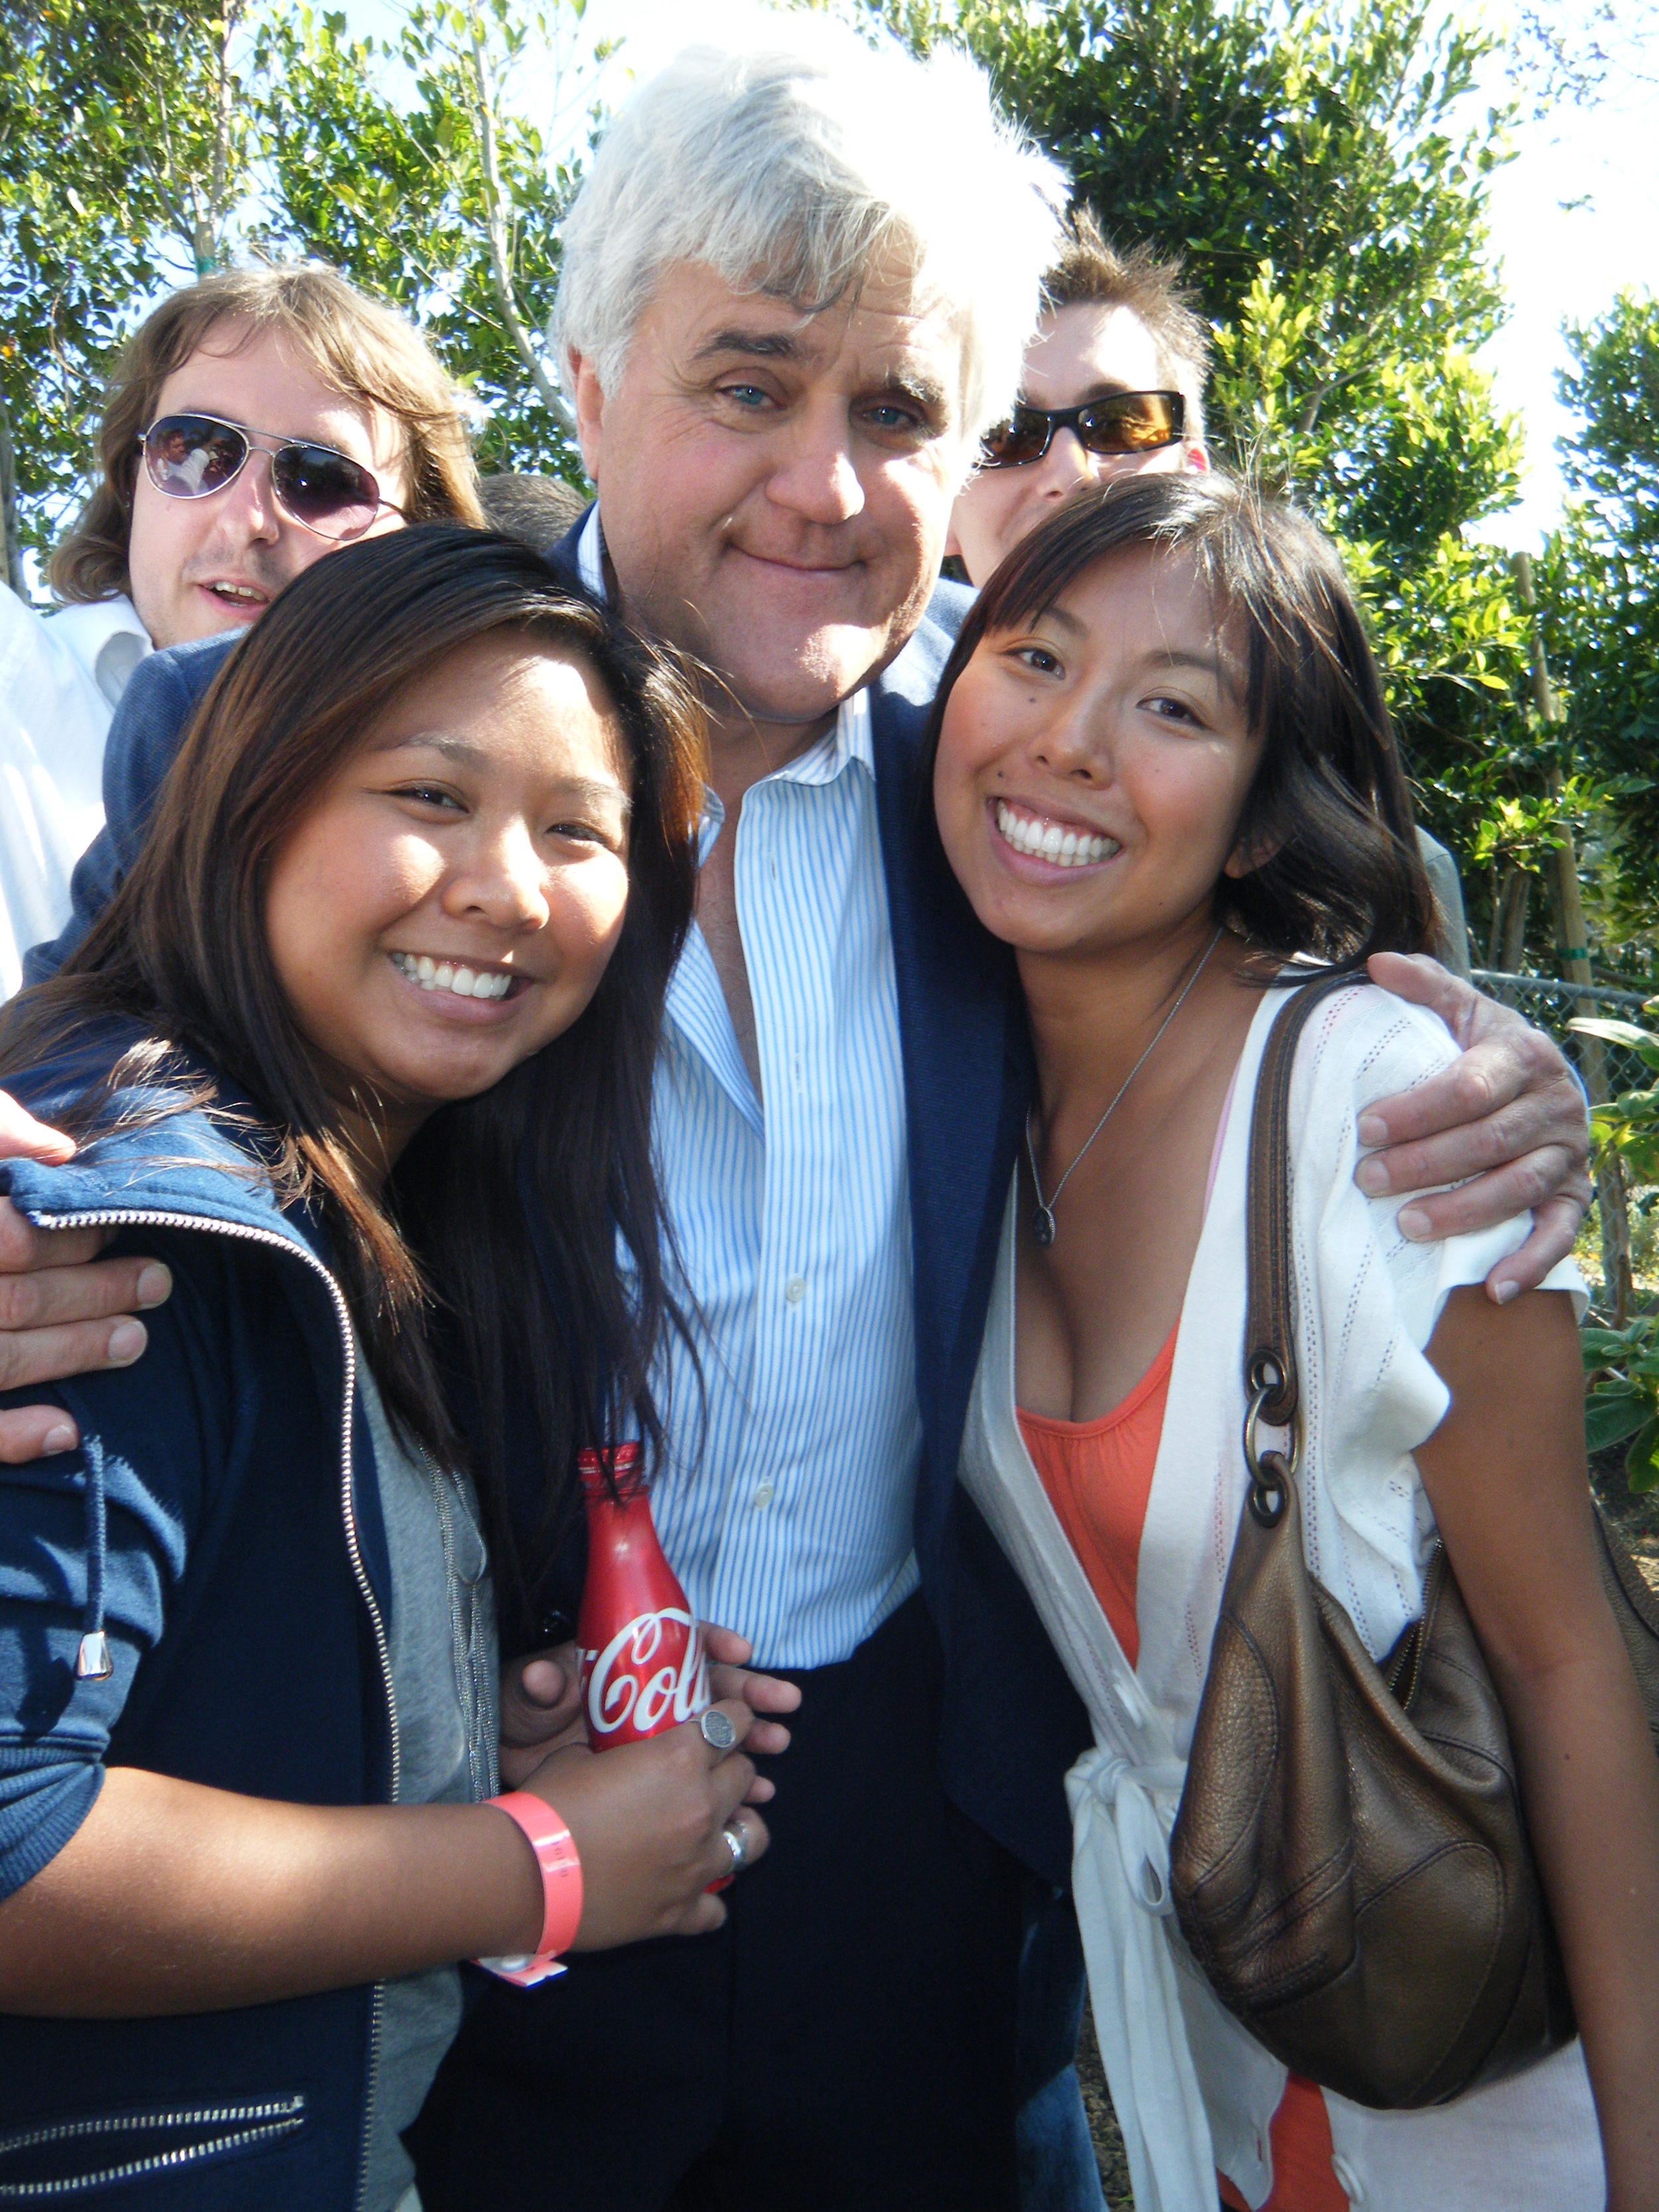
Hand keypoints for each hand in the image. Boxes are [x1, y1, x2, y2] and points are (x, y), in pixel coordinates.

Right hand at [0, 1093, 172, 1463]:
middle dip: (91, 1293)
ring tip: (135, 1339)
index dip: (68, 1231)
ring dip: (71, 1352)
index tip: (118, 1221)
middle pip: (10, 1297)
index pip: (7, 1234)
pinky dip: (13, 1437)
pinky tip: (67, 1432)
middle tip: (156, 1281)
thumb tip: (58, 1150)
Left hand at [498, 1624, 799, 1789]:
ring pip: (713, 1729)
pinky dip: (727, 1780)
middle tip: (784, 1705)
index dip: (713, 1642)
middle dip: (749, 1693)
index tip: (741, 1650)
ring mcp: (653, 1732)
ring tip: (778, 1746)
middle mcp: (648, 1692)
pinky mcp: (651, 1771)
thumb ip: (543, 1683)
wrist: (505, 1756)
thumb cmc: (520, 1709)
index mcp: (626, 1660)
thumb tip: (545, 1678)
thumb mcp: (528, 1691)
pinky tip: (754, 1794)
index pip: (678, 1641)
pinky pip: (699, 1772)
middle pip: (709, 1685)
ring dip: (748, 1736)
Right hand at [522, 1696, 770, 1944]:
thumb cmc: (548, 1807)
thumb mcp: (581, 1756)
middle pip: (747, 1776)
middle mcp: (701, 1807)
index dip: (733, 1717)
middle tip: (712, 1772)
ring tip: (719, 1826)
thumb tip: (623, 1755)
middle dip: (732, 1768)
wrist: (525, 1877)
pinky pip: (717, 1907)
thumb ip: (618, 1751)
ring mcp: (697, 1864)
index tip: (729, 1719)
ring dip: (739, 1826)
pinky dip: (708, 1897)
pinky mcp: (681, 1912)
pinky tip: (688, 1887)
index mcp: (680, 1760)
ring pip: (752, 1838)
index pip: (731, 1724)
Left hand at [1358, 954, 1592, 1301]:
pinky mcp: (1575, 1196)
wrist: (1539, 1082)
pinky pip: (1559, 1235)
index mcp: (1522, 1055)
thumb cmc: (1480, 1050)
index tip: (1367, 1125)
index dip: (1419, 1108)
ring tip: (1407, 1225)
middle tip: (1368, 1178)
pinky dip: (1529, 1263)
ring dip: (1464, 1212)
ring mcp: (1568, 1154)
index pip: (1470, 1086)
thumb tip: (1376, 962)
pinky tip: (1493, 1288)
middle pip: (1489, 1141)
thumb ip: (1423, 986)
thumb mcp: (1458, 1011)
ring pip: (1518, 1188)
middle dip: (1426, 1162)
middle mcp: (1554, 1104)